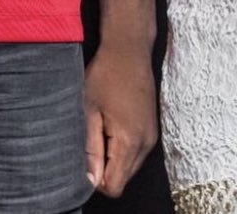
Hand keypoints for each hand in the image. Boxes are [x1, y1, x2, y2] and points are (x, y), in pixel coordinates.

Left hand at [83, 41, 156, 198]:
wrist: (129, 50)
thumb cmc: (105, 75)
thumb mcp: (89, 109)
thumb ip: (91, 147)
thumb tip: (90, 180)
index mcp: (129, 141)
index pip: (115, 185)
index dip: (96, 180)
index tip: (84, 158)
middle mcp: (145, 145)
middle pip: (123, 179)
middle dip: (104, 170)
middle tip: (88, 141)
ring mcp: (151, 137)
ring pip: (130, 167)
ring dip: (113, 158)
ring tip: (99, 130)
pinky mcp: (152, 129)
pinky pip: (136, 153)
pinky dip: (122, 149)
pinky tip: (110, 125)